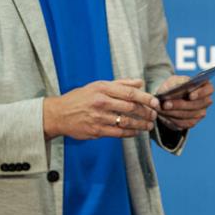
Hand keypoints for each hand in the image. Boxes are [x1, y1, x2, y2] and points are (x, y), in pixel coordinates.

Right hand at [42, 78, 158, 140]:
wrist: (58, 114)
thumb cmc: (80, 98)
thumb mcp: (97, 85)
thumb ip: (120, 84)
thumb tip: (139, 82)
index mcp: (103, 88)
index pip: (130, 93)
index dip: (146, 98)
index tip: (156, 103)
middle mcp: (101, 102)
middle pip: (131, 107)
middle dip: (146, 112)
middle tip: (154, 115)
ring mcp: (98, 117)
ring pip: (126, 122)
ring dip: (141, 125)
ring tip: (149, 126)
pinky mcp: (96, 131)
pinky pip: (118, 133)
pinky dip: (130, 133)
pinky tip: (136, 132)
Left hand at [155, 76, 213, 132]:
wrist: (167, 98)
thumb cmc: (173, 86)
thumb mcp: (173, 80)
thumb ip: (176, 83)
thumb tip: (177, 90)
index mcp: (205, 87)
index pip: (209, 90)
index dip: (201, 93)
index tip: (190, 96)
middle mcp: (206, 101)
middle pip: (197, 105)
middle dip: (180, 105)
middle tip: (166, 104)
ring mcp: (200, 113)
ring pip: (189, 115)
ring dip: (174, 113)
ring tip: (161, 109)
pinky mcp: (192, 122)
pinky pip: (183, 124)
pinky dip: (172, 119)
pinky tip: (163, 115)